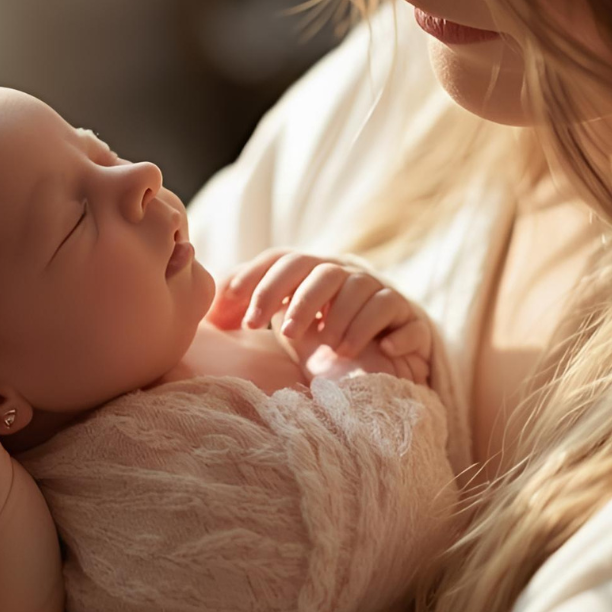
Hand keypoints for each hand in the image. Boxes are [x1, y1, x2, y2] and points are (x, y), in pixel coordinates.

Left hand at [205, 248, 431, 383]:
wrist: (377, 346)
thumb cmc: (321, 330)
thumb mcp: (283, 317)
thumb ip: (246, 308)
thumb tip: (208, 315)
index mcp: (308, 271)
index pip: (282, 260)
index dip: (258, 280)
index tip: (237, 316)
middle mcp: (341, 273)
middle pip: (319, 271)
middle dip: (299, 300)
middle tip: (283, 333)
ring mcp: (374, 289)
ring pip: (358, 290)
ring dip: (342, 320)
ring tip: (329, 350)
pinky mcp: (402, 312)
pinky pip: (395, 311)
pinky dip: (388, 330)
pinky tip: (380, 350)